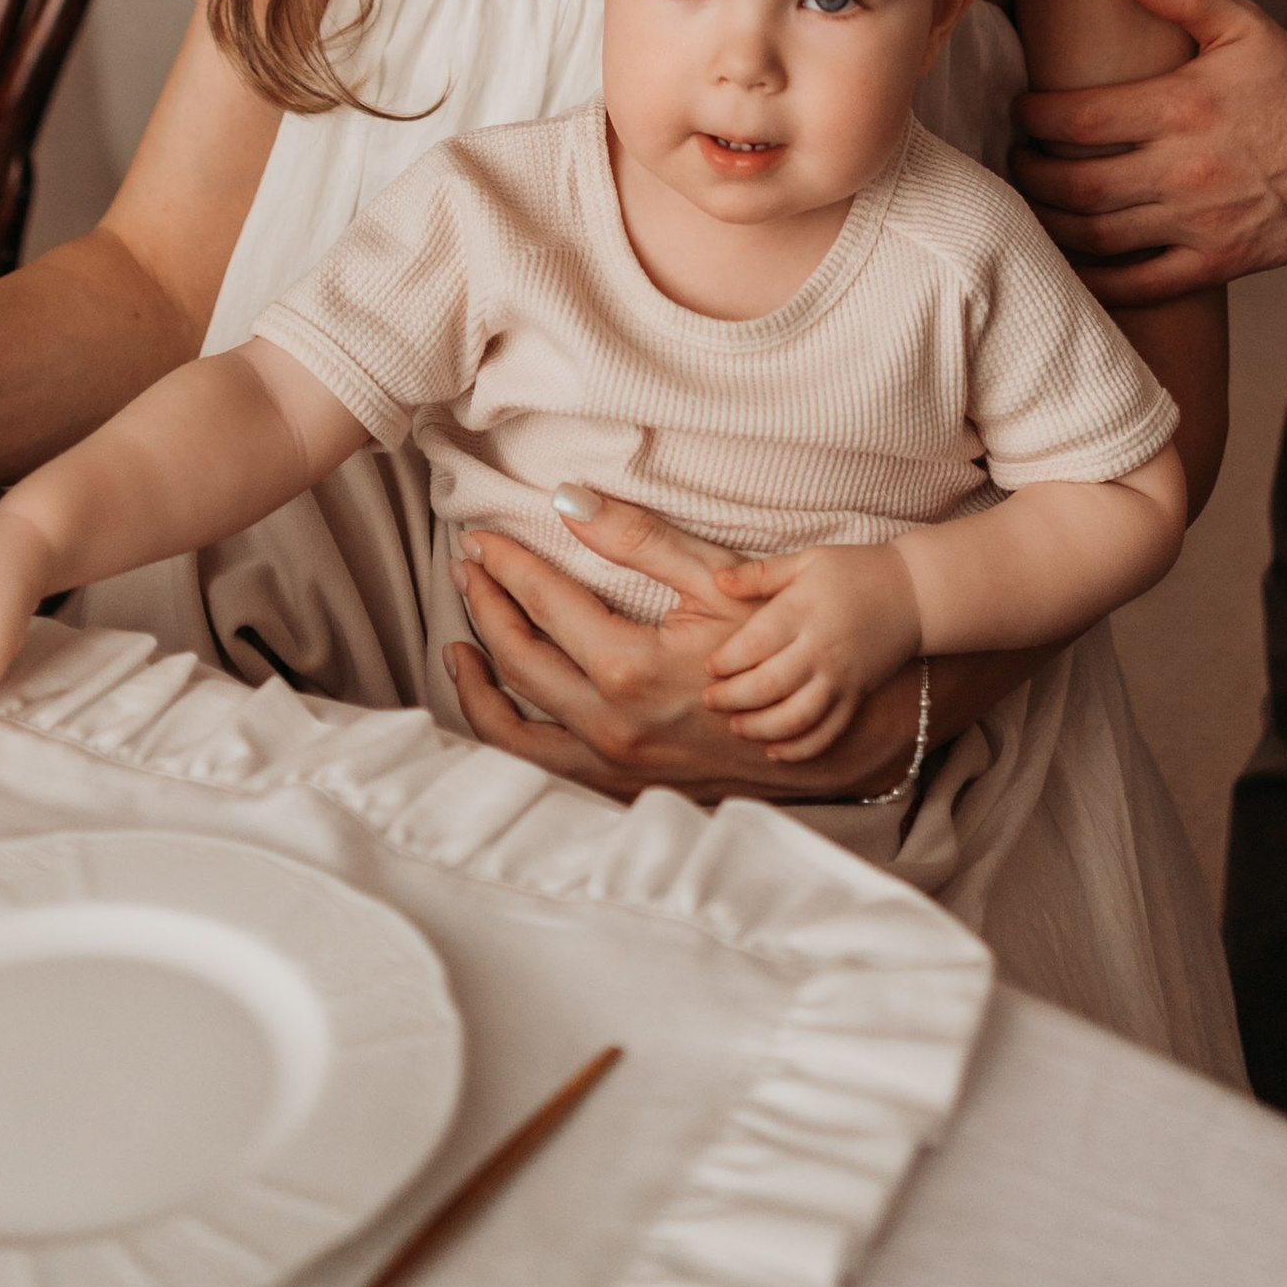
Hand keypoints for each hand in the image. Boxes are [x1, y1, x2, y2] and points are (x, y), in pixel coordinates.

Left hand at [443, 497, 924, 802]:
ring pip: (516, 735)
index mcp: (631, 671)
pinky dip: (512, 733)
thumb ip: (637, 538)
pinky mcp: (625, 787)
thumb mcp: (714, 578)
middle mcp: (613, 727)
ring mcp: (616, 767)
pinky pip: (545, 768)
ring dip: (479, 687)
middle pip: (518, 664)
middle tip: (468, 570)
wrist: (828, 731)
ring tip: (459, 646)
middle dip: (484, 609)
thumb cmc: (773, 643)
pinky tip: (504, 703)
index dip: (505, 567)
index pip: (543, 607)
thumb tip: (568, 498)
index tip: (478, 539)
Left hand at [702, 542, 916, 758]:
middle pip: (768, 686)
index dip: (726, 661)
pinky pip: (827, 732)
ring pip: (795, 717)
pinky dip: (800, 748)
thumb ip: (760, 574)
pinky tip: (775, 750)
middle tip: (710, 700)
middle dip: (733, 698)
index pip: (754, 644)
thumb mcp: (806, 561)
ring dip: (761, 728)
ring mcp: (841, 678)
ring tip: (737, 726)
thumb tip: (718, 579)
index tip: (708, 666)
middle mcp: (821, 649)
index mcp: (803, 611)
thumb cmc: (853, 571)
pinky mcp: (856, 697)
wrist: (914, 593)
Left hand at [1011, 0, 1286, 295]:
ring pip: (1099, 235)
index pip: (1081, 117)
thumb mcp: (1245, 25)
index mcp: (1183, 107)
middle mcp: (1184, 170)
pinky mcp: (1218, 262)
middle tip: (1016, 158)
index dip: (1036, 115)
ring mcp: (1199, 223)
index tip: (1021, 110)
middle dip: (1031, 172)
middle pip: (1077, 183)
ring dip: (1052, 221)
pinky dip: (1099, 279)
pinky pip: (1143, 284)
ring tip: (1035, 202)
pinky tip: (1074, 261)